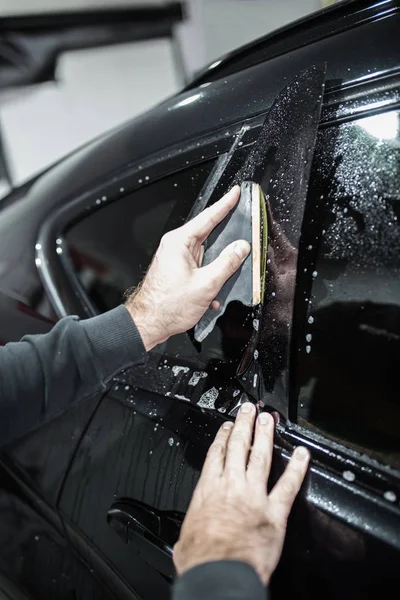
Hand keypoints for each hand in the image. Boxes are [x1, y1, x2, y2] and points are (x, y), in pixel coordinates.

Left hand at [126, 186, 249, 350]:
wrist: (148, 323)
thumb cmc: (167, 306)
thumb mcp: (206, 284)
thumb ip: (226, 263)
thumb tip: (240, 248)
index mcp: (179, 242)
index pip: (207, 217)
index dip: (224, 204)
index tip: (235, 192)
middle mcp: (176, 247)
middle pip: (208, 233)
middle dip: (225, 234)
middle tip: (241, 224)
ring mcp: (176, 258)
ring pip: (206, 252)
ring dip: (217, 265)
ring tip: (225, 274)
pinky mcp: (178, 270)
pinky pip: (200, 266)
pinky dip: (209, 277)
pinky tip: (212, 294)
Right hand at [173, 403, 309, 584]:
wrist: (219, 574)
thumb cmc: (202, 559)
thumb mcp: (186, 537)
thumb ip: (194, 526)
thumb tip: (190, 534)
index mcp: (208, 490)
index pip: (217, 454)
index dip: (223, 437)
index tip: (227, 426)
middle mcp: (231, 486)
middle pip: (239, 447)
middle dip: (244, 425)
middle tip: (249, 410)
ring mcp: (254, 495)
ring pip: (261, 457)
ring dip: (265, 435)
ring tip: (268, 419)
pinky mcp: (274, 511)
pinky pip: (288, 484)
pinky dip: (297, 467)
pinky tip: (303, 454)